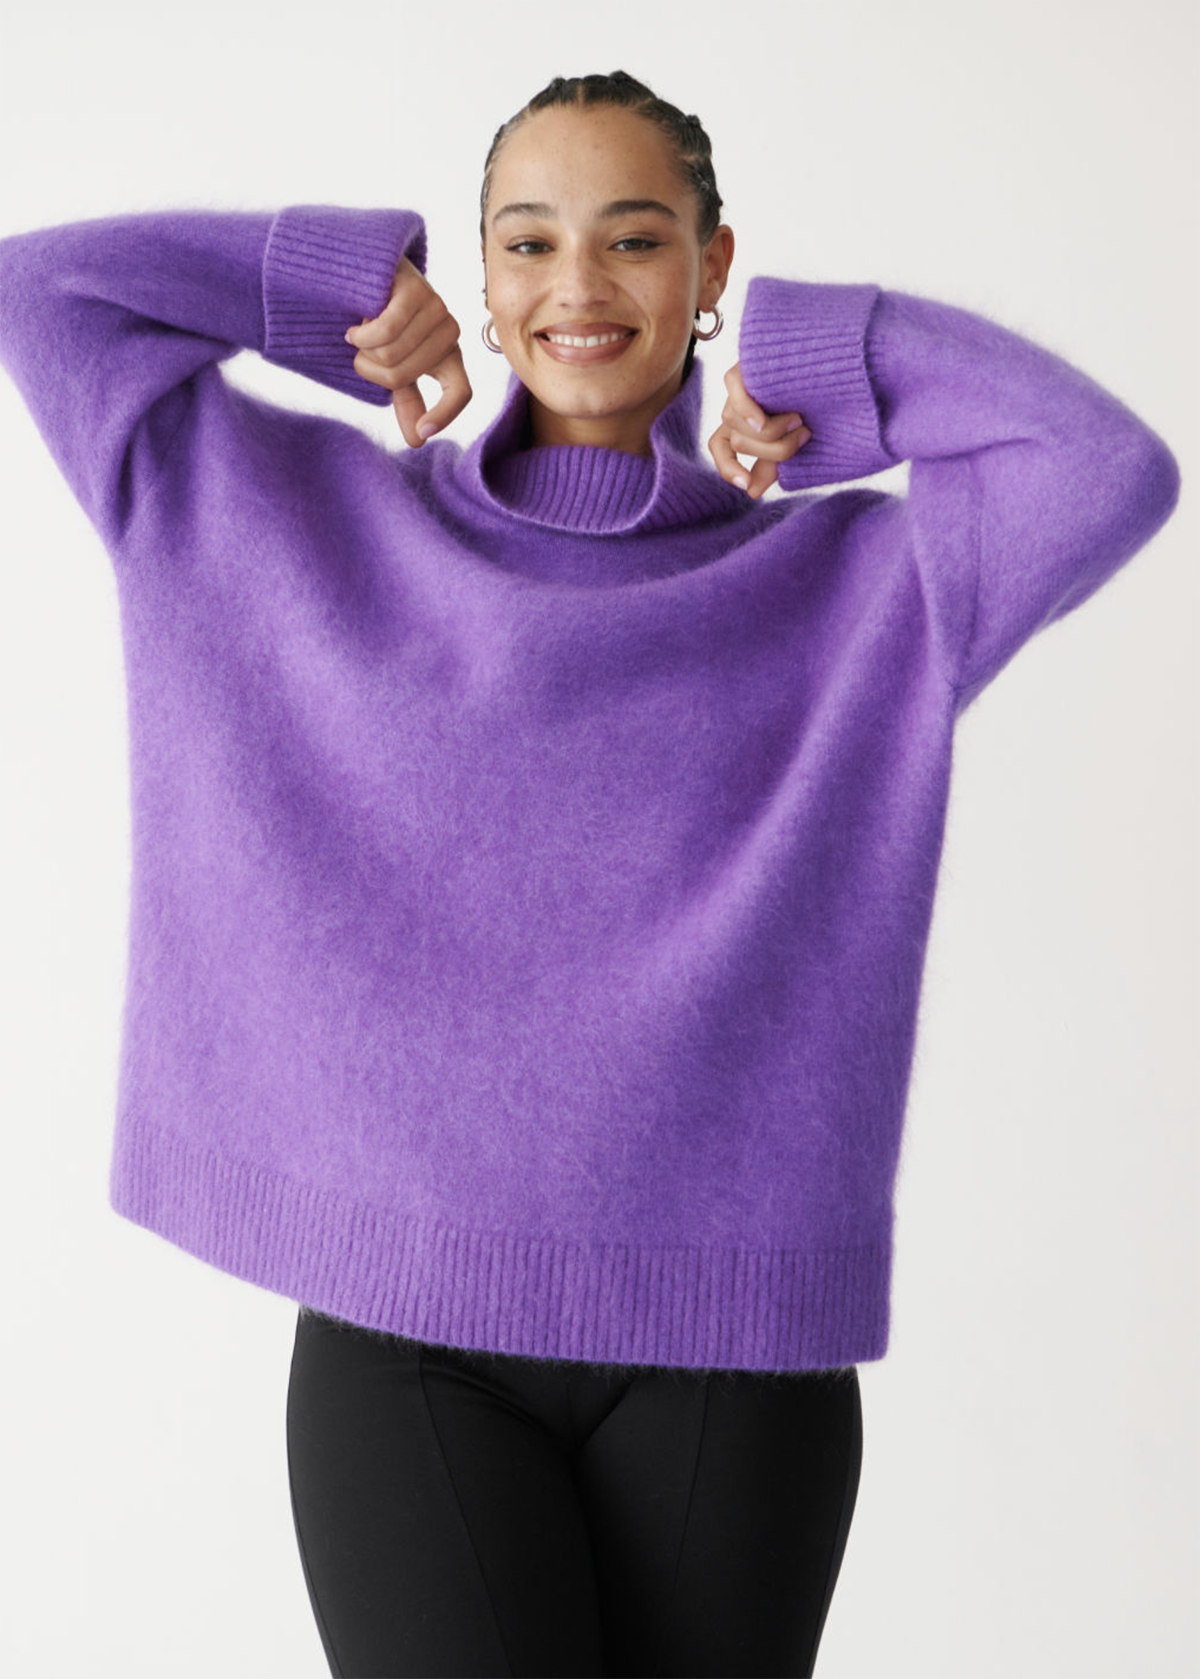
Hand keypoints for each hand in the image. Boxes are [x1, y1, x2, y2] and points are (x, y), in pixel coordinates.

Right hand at [344, 259, 471, 446]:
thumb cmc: (381, 321)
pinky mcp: (415, 289)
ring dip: (362, 349)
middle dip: (370, 369)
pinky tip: (355, 326)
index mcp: (449, 356)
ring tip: (360, 332)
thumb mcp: (395, 364)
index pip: (461, 392)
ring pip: (390, 355)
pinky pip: (384, 331)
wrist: (366, 270)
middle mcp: (450, 332)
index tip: (422, 433)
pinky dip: (360, 334)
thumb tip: (417, 442)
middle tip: (362, 351)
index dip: (443, 414)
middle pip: (403, 377)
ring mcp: (436, 308)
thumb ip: (407, 400)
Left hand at [708, 362, 811, 497]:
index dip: (727, 468)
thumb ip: (772, 465)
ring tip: (799, 417)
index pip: (720, 448)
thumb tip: (752, 492)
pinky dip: (746, 410)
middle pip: (737, 441)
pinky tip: (763, 419)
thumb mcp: (793, 442)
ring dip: (771, 429)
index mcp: (744, 426)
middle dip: (771, 449)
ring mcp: (741, 386)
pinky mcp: (748, 365)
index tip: (746, 483)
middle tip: (803, 436)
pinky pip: (733, 390)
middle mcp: (739, 407)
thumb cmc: (817, 409)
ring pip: (733, 421)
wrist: (836, 371)